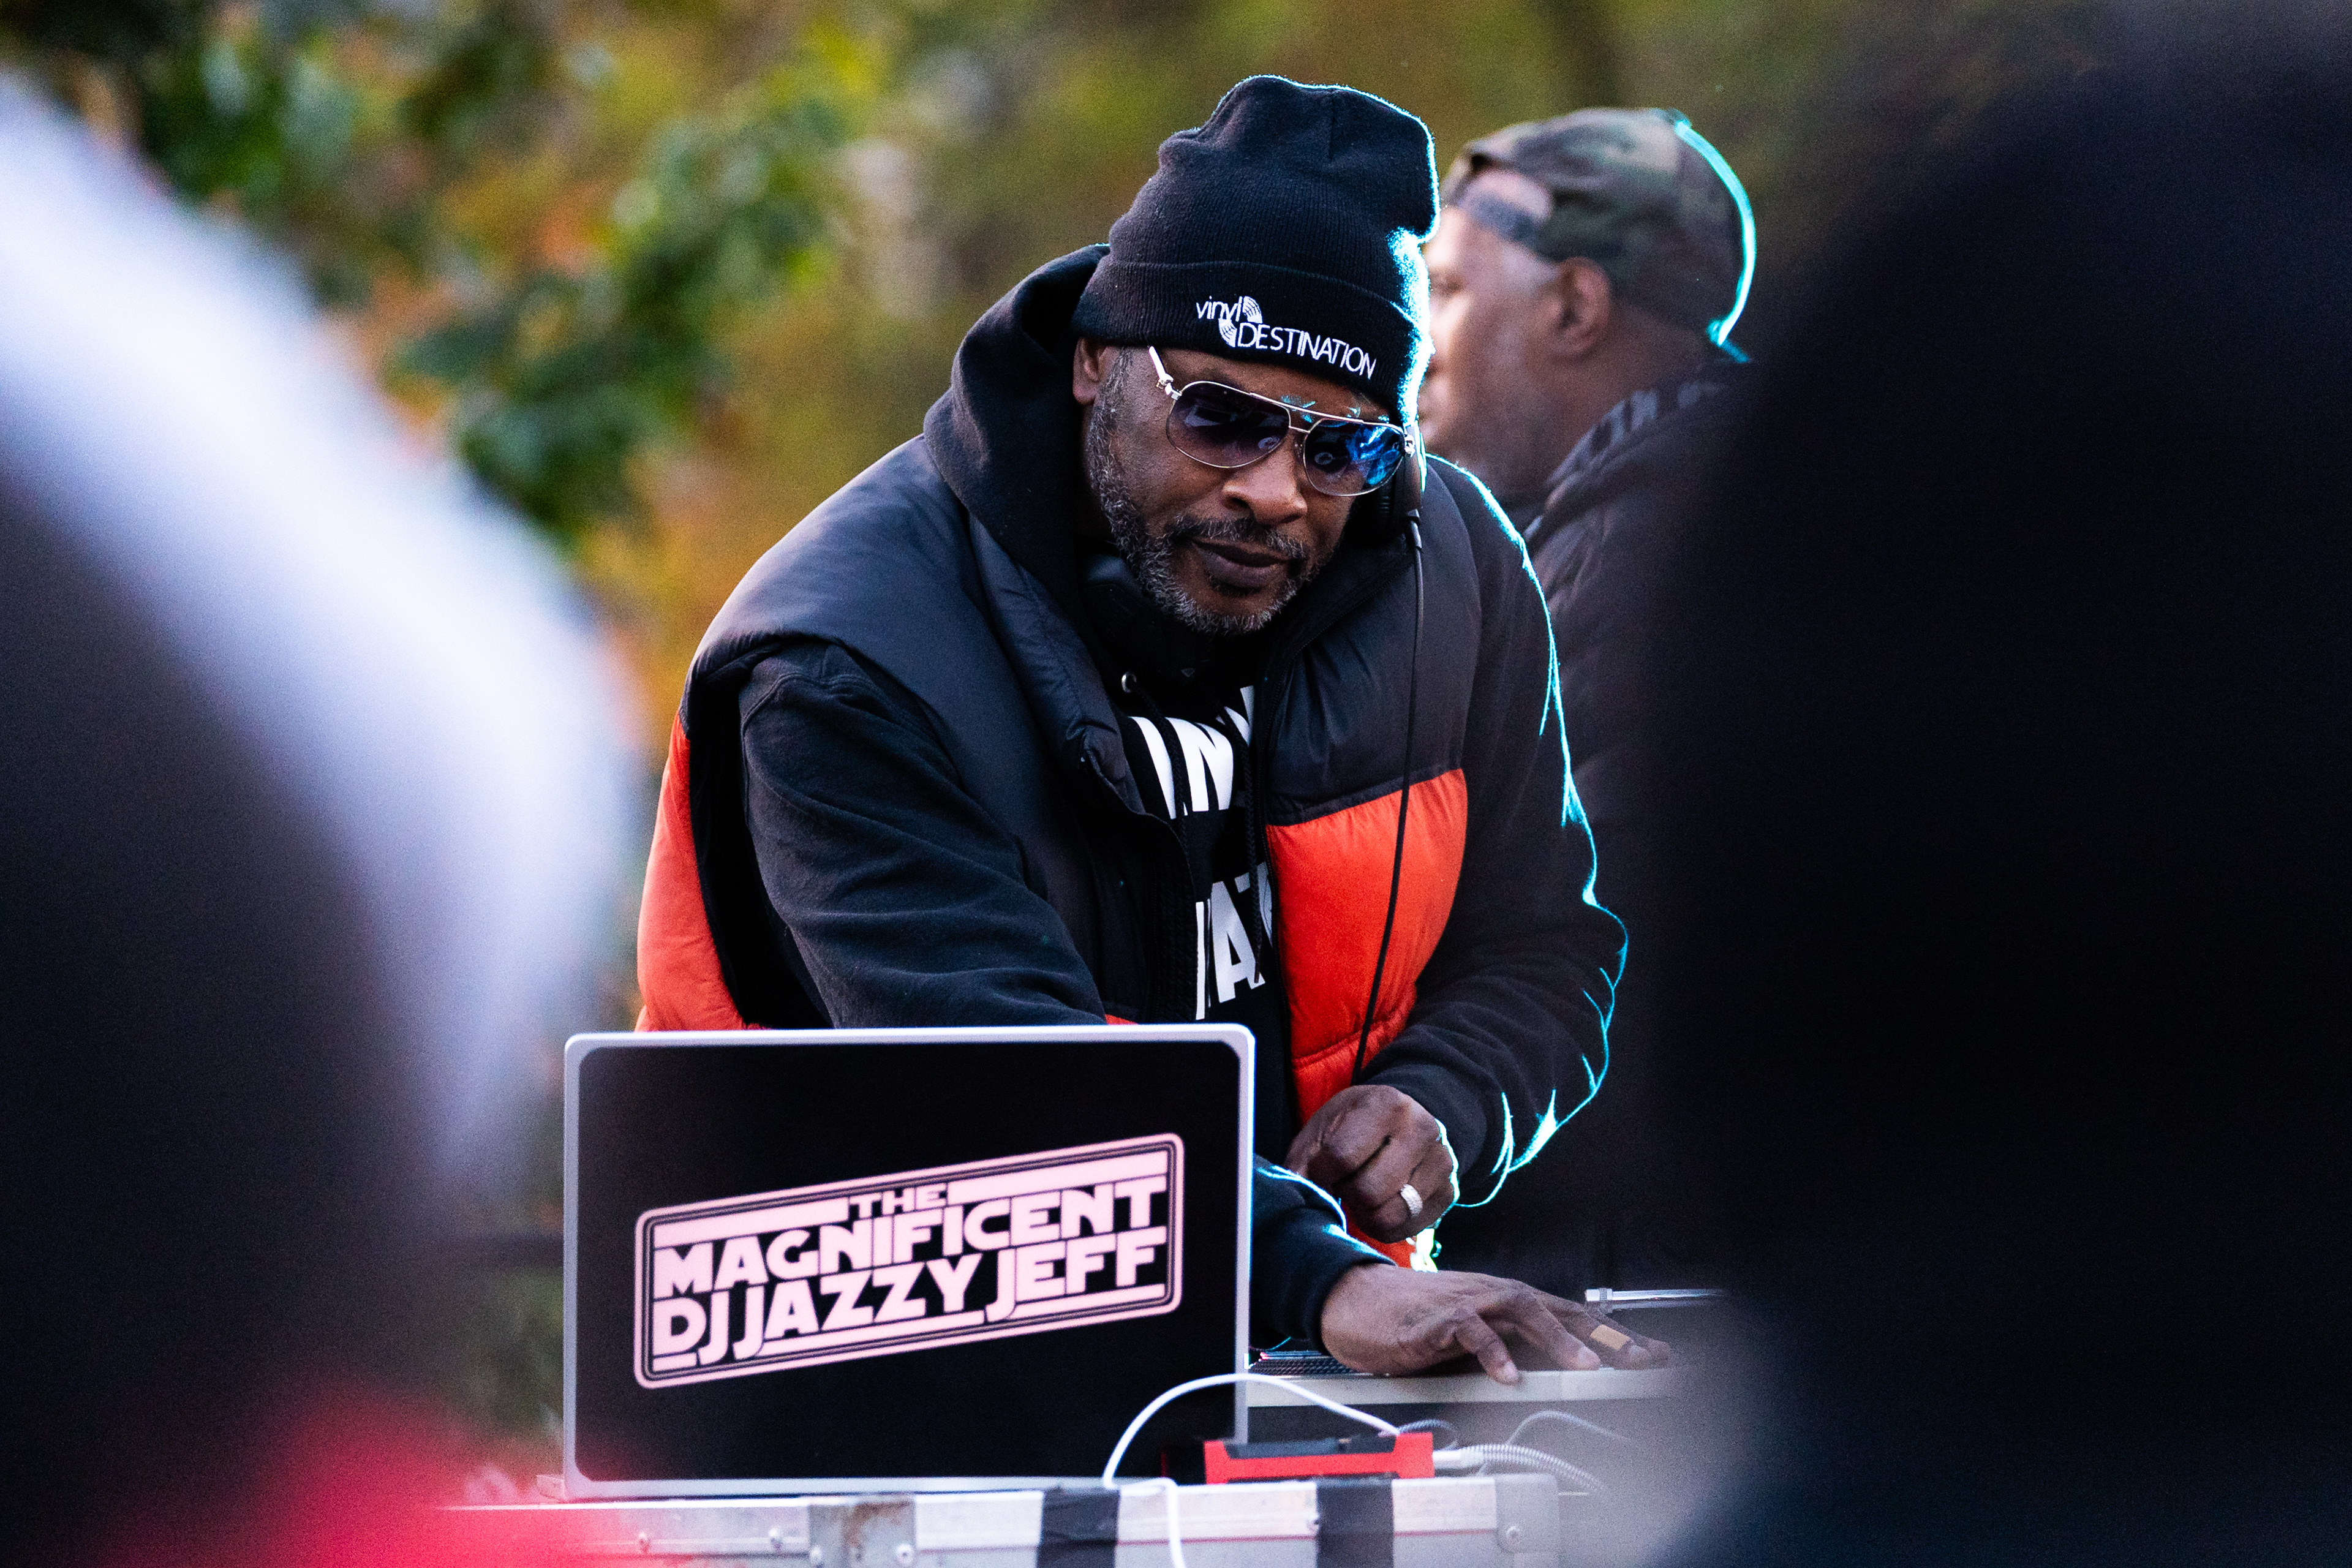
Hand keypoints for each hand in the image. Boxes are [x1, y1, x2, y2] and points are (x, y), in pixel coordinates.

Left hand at [1285, 1084, 1456, 1241]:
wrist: (1403, 1123)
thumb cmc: (1354, 1127)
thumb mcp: (1323, 1129)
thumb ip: (1302, 1163)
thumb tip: (1294, 1198)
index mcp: (1386, 1104)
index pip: (1342, 1156)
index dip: (1322, 1173)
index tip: (1322, 1170)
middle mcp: (1422, 1129)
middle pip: (1368, 1191)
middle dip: (1347, 1193)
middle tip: (1347, 1181)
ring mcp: (1442, 1161)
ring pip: (1388, 1215)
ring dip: (1365, 1212)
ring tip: (1364, 1190)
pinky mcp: (1450, 1191)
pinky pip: (1405, 1228)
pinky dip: (1385, 1224)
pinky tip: (1383, 1201)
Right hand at [1317, 1264, 1670, 1383]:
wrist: (1351, 1300)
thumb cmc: (1410, 1319)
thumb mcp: (1468, 1333)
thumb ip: (1505, 1346)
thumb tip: (1547, 1374)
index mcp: (1503, 1300)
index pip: (1568, 1314)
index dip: (1612, 1333)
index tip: (1652, 1353)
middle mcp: (1491, 1295)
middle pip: (1557, 1308)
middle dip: (1603, 1334)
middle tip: (1641, 1358)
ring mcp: (1464, 1303)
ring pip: (1520, 1310)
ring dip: (1558, 1338)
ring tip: (1588, 1366)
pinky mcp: (1432, 1320)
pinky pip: (1468, 1331)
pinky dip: (1491, 1353)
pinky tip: (1508, 1375)